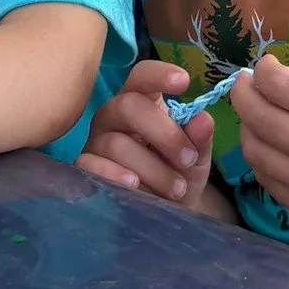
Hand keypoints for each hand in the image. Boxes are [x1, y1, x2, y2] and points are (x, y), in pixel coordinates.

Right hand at [76, 61, 215, 208]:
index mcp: (141, 100)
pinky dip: (117, 176)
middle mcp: (113, 114)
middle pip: (129, 105)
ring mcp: (96, 140)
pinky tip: (137, 186)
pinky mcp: (85, 167)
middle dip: (164, 134)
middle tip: (188, 159)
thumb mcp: (196, 155)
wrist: (165, 214)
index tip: (183, 82)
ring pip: (118, 143)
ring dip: (154, 169)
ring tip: (176, 189)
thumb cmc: (178, 173)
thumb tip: (202, 120)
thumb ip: (199, 136)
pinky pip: (92, 166)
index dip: (159, 75)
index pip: (142, 76)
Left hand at [232, 55, 288, 230]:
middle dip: (244, 96)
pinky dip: (263, 158)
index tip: (263, 67)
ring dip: (249, 128)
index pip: (282, 88)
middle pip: (261, 120)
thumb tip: (269, 81)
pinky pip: (268, 181)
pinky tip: (273, 146)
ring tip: (258, 116)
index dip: (263, 72)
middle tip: (245, 86)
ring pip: (257, 153)